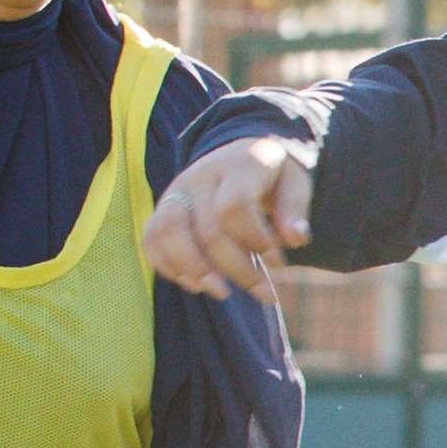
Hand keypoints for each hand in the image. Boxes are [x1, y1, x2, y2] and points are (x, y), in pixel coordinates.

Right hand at [144, 140, 313, 299]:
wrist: (240, 153)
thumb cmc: (272, 176)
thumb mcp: (295, 181)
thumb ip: (295, 208)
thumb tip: (295, 239)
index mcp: (237, 165)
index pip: (235, 206)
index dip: (255, 241)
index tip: (278, 263)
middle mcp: (200, 176)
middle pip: (207, 230)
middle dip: (238, 270)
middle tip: (265, 293)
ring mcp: (177, 191)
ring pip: (168, 233)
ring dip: (194, 270)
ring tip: (222, 293)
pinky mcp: (163, 208)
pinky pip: (151, 238)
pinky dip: (168, 266)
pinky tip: (196, 285)